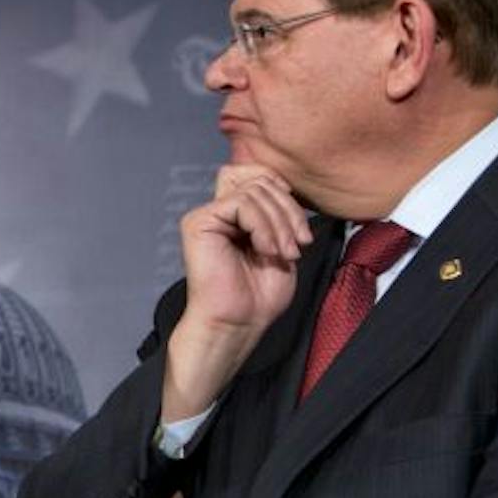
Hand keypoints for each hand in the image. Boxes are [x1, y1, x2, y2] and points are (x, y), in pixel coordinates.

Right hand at [164, 165, 312, 419]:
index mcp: (236, 216)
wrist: (238, 322)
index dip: (283, 191)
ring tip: (284, 253)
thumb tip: (284, 186)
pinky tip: (266, 250)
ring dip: (279, 223)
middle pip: (261, 180)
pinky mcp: (199, 223)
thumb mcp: (281, 244)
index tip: (299, 227)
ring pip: (255, 190)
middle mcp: (219, 212)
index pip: (259, 175)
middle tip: (297, 245)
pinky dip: (262, 226)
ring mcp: (207, 216)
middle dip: (289, 211)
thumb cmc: (259, 295)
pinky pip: (241, 203)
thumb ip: (277, 212)